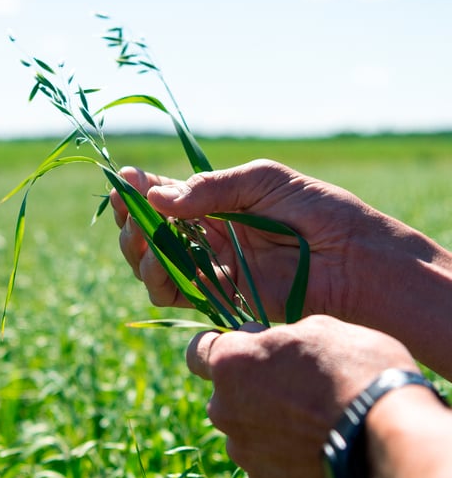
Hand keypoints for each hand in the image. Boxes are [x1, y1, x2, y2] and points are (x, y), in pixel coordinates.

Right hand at [112, 160, 451, 374]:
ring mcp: (213, 268)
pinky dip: (159, 280)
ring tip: (140, 235)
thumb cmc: (317, 210)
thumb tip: (158, 199)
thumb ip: (211, 188)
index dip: (141, 191)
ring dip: (138, 250)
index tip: (123, 180)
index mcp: (218, 205)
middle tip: (127, 208)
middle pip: (153, 233)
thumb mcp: (263, 181)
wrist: (355, 258)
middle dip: (132, 220)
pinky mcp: (221, 298)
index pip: (167, 198)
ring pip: (156, 265)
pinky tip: (156, 264)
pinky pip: (177, 293)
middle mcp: (209, 237)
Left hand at [185, 315, 418, 477]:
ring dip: (265, 419)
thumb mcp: (318, 328)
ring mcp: (242, 449)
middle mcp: (224, 407)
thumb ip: (277, 338)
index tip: (245, 348)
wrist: (390, 442)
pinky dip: (281, 453)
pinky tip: (316, 446)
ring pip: (244, 426)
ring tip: (311, 419)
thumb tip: (268, 344)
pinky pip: (264, 459)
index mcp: (230, 362)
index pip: (197, 350)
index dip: (220, 345)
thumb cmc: (354, 371)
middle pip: (224, 392)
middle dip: (248, 385)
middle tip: (292, 383)